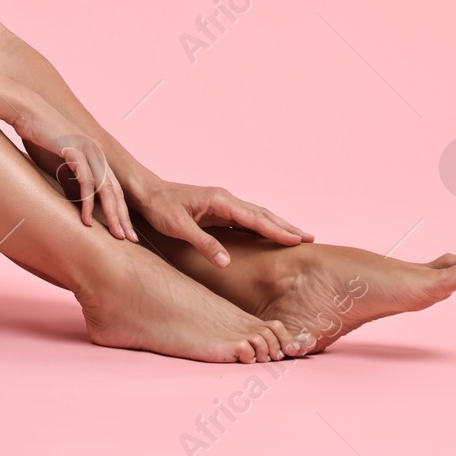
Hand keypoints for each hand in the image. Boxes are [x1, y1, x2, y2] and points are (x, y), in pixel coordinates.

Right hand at [12, 98, 137, 241]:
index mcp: (95, 154)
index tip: (124, 230)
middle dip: (123, 217)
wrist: (26, 110)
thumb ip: (69, 176)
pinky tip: (86, 219)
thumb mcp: (57, 160)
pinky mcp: (75, 151)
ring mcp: (88, 150)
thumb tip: (73, 197)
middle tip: (129, 239)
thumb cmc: (38, 135)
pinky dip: (87, 201)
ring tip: (114, 235)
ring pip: (106, 188)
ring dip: (111, 214)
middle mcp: (97, 152)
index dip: (120, 210)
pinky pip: (86, 181)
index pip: (113, 187)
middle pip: (116, 190)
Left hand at [133, 180, 312, 266]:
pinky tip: (270, 236)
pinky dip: (262, 227)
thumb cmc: (159, 207)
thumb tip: (226, 263)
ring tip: (298, 237)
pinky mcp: (217, 211)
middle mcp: (225, 200)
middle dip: (286, 227)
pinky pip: (246, 220)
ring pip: (256, 216)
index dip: (277, 230)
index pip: (255, 218)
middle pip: (262, 214)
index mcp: (220, 201)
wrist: (145, 192)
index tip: (298, 240)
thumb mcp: (178, 227)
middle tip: (310, 239)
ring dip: (277, 226)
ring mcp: (222, 204)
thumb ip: (203, 243)